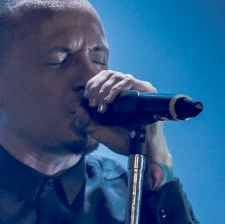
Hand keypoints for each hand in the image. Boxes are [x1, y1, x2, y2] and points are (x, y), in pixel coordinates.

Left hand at [81, 71, 173, 188]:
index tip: (89, 102)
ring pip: (116, 76)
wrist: (139, 149)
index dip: (92, 86)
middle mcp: (127, 89)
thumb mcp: (98, 130)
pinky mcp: (147, 90)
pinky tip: (110, 100)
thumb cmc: (121, 139)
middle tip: (93, 103)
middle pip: (107, 74)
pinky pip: (128, 80)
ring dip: (105, 89)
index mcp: (116, 94)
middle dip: (96, 87)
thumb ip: (85, 121)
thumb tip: (78, 107)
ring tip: (102, 105)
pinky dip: (116, 89)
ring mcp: (137, 88)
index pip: (101, 78)